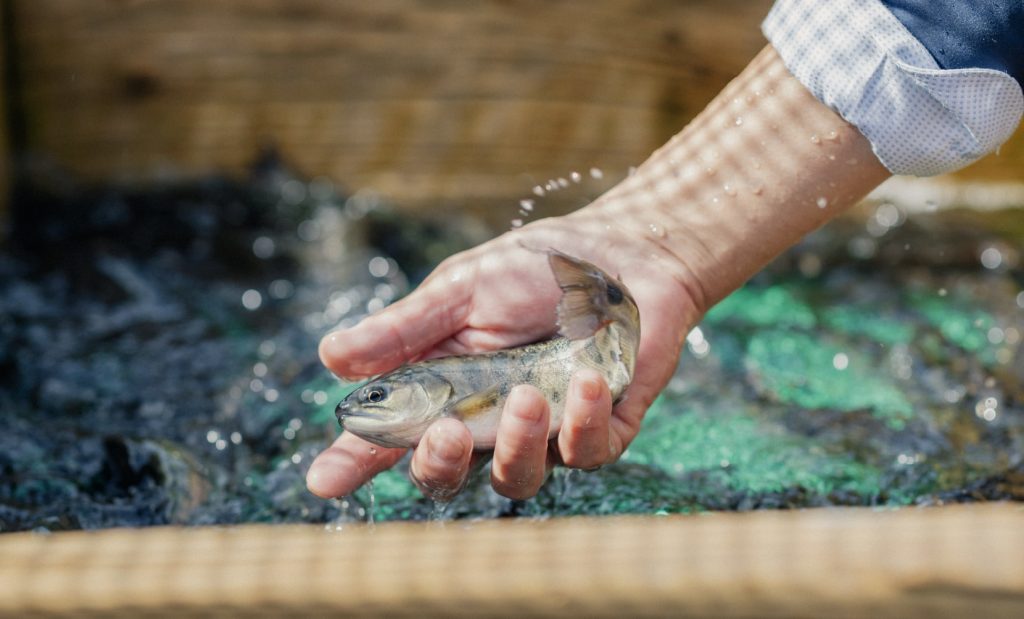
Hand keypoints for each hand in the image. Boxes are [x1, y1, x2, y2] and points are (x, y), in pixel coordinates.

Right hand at [305, 210, 699, 501]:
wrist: (624, 249)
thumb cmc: (535, 268)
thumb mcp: (462, 289)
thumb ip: (405, 329)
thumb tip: (329, 357)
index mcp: (444, 387)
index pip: (391, 435)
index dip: (355, 461)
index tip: (322, 481)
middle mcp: (489, 420)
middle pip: (449, 474)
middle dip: (439, 465)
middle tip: (444, 432)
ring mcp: (546, 431)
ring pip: (517, 478)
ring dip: (517, 444)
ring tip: (526, 396)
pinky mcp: (604, 429)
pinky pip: (588, 452)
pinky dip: (583, 422)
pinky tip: (584, 379)